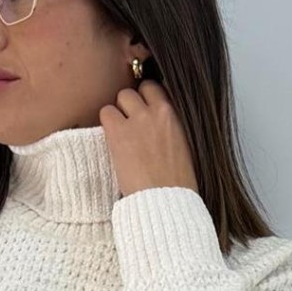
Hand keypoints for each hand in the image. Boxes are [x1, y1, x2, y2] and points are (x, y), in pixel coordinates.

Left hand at [98, 80, 198, 197]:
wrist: (166, 201)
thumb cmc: (177, 182)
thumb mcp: (185, 146)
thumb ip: (172, 127)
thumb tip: (161, 122)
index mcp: (177, 115)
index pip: (156, 89)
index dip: (147, 99)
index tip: (144, 112)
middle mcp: (158, 111)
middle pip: (137, 89)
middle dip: (132, 103)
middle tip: (130, 124)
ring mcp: (138, 119)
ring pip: (121, 96)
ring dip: (119, 111)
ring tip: (121, 133)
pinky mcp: (119, 132)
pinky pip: (106, 113)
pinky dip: (107, 123)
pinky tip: (112, 140)